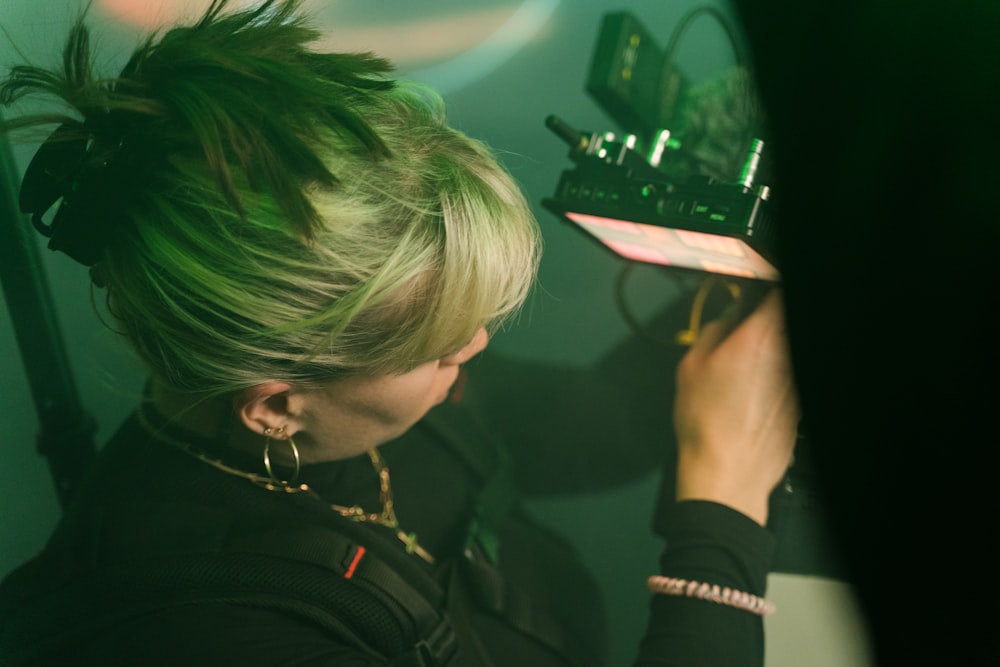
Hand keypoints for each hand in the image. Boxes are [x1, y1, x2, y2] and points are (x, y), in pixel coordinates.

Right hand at [672, 288, 798, 524]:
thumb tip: (726, 320)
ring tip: (748, 363)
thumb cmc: (707, 426)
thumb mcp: (690, 366)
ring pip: (789, 348)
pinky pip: (792, 376)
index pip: (777, 292)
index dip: (768, 283)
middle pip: (786, 320)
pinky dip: (778, 375)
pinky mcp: (801, 404)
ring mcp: (797, 380)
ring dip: (774, 348)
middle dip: (769, 318)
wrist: (728, 473)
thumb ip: (713, 331)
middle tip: (749, 322)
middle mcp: (786, 354)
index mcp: (758, 337)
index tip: (760, 282)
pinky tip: (754, 393)